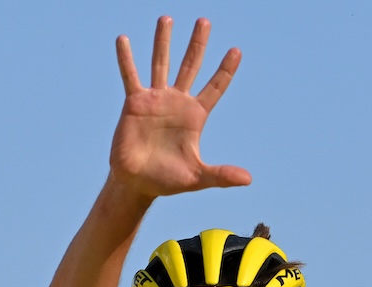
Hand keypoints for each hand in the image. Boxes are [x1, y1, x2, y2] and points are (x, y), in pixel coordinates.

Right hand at [110, 17, 250, 198]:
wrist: (137, 183)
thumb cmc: (167, 180)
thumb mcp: (197, 177)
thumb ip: (221, 175)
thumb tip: (248, 180)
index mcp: (195, 116)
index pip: (215, 87)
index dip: (225, 70)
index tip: (236, 51)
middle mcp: (177, 102)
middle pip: (190, 66)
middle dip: (197, 44)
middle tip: (204, 21)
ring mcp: (155, 99)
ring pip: (160, 64)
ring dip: (163, 41)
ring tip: (167, 18)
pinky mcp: (134, 103)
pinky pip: (130, 76)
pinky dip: (126, 59)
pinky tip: (124, 40)